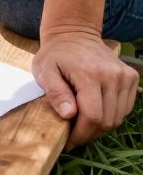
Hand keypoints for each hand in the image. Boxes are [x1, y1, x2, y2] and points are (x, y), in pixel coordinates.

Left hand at [33, 27, 138, 147]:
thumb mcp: (44, 71)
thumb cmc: (55, 54)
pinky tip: (95, 111)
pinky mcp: (131, 77)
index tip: (69, 141)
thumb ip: (55, 92)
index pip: (93, 116)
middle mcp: (112, 76)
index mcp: (89, 75)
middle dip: (89, 133)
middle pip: (107, 120)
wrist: (74, 33)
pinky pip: (125, 108)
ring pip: (118, 117)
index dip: (81, 133)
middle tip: (74, 134)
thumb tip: (68, 114)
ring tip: (83, 124)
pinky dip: (111, 115)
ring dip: (101, 126)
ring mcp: (125, 76)